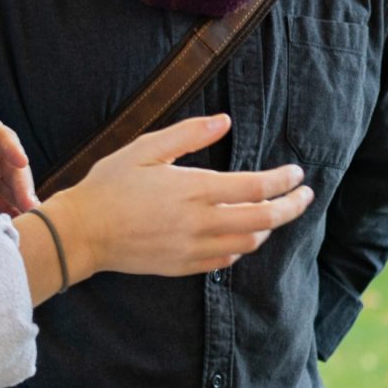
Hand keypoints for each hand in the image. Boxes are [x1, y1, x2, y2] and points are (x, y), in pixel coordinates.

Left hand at [0, 56, 36, 215]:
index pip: (4, 137)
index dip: (13, 148)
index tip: (21, 160)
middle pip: (13, 168)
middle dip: (23, 186)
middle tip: (30, 204)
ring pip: (13, 190)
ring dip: (23, 204)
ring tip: (30, 220)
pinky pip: (3, 206)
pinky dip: (11, 217)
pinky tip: (18, 230)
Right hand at [35, 113, 314, 285]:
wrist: (81, 233)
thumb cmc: (111, 185)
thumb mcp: (146, 148)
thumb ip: (189, 134)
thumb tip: (225, 121)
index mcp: (195, 189)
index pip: (256, 187)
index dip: (284, 181)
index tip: (297, 173)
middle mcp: (200, 222)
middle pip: (264, 220)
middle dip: (292, 207)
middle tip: (306, 196)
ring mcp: (193, 248)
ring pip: (248, 243)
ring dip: (267, 228)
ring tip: (272, 212)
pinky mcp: (183, 266)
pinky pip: (225, 260)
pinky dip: (240, 246)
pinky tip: (239, 234)